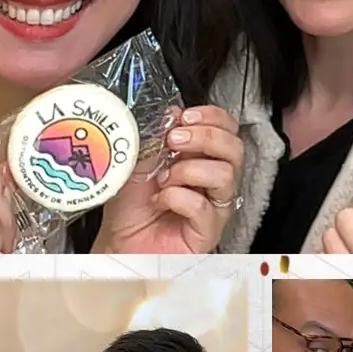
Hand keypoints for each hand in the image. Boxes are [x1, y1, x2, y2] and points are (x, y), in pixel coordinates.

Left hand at [94, 107, 242, 255]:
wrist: (118, 240)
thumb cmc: (131, 204)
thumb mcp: (140, 159)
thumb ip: (157, 135)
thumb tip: (172, 111)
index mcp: (203, 157)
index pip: (228, 129)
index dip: (212, 117)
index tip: (184, 117)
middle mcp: (215, 181)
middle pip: (235, 148)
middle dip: (204, 137)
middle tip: (174, 141)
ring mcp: (215, 207)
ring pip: (225, 174)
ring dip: (188, 169)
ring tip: (164, 178)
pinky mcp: (208, 232)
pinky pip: (204, 207)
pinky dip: (177, 197)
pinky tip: (160, 200)